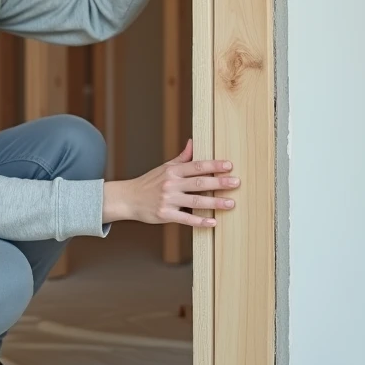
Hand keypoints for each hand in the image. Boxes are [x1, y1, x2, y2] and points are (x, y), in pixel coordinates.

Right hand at [102, 139, 237, 227]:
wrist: (128, 199)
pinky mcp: (165, 215)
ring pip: (196, 201)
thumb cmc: (148, 183)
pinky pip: (186, 218)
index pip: (197, 166)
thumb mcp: (164, 167)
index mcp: (172, 171)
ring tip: (231, 204)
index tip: (229, 166)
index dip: (214, 166)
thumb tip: (193, 143)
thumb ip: (181, 158)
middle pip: (199, 182)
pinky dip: (200, 221)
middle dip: (219, 183)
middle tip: (236, 183)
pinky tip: (213, 222)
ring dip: (215, 203)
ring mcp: (168, 200)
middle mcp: (171, 184)